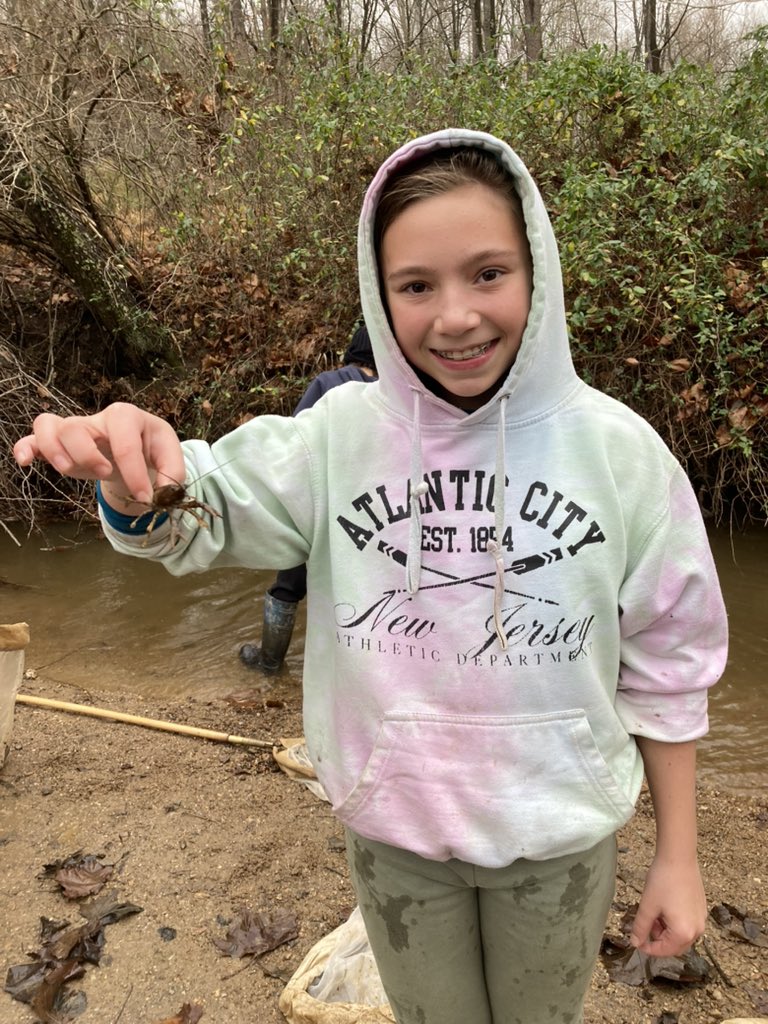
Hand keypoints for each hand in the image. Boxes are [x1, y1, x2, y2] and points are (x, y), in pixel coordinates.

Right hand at [13, 402, 184, 507]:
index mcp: (127, 416)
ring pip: (49, 427)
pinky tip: (26, 462)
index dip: (135, 474)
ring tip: (71, 472)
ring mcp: (75, 429)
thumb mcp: (169, 456)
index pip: (125, 442)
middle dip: (88, 456)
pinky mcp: (60, 443)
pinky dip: (25, 447)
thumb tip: (162, 494)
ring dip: (57, 453)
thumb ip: (172, 473)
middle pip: (77, 428)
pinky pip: (32, 437)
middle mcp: (96, 419)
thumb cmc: (150, 448)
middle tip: (105, 473)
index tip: (146, 498)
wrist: (136, 449)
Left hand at [630, 856, 706, 956]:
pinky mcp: (701, 909)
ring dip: (666, 930)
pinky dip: (675, 922)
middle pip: (675, 946)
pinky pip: (688, 924)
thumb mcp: (647, 906)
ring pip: (681, 935)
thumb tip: (635, 942)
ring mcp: (701, 919)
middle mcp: (697, 930)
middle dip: (658, 938)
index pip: (664, 950)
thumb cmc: (662, 881)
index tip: (637, 942)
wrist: (678, 858)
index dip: (648, 948)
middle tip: (646, 923)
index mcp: (684, 933)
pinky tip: (665, 906)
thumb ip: (640, 928)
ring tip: (655, 912)